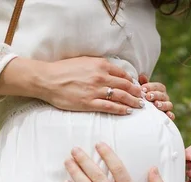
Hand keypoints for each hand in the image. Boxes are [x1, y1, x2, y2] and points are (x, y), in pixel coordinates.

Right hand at [0, 56, 144, 115]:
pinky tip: (127, 111)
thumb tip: (110, 69)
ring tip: (139, 106)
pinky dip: (120, 109)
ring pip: (120, 96)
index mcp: (100, 65)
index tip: (137, 87)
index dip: (132, 82)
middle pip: (125, 86)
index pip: (123, 74)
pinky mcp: (88, 103)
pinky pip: (109, 106)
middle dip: (136, 92)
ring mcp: (95, 91)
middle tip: (143, 98)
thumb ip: (98, 65)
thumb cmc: (63, 70)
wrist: (47, 79)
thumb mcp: (84, 61)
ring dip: (132, 101)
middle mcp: (100, 77)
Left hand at [139, 74, 174, 119]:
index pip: (158, 86)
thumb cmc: (143, 98)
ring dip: (163, 104)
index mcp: (159, 90)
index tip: (142, 89)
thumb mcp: (142, 91)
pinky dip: (171, 115)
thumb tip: (142, 76)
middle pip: (163, 95)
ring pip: (169, 104)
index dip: (151, 87)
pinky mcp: (167, 116)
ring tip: (156, 104)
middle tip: (148, 96)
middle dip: (155, 95)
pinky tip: (167, 115)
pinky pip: (172, 116)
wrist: (144, 111)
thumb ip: (142, 84)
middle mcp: (164, 98)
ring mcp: (167, 107)